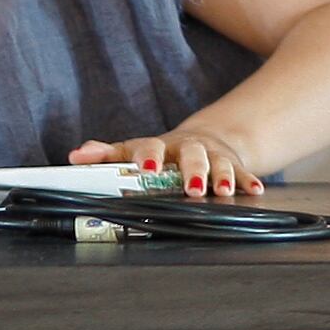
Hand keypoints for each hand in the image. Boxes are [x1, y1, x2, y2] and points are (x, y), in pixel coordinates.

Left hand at [69, 127, 261, 198]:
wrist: (203, 138)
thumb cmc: (160, 152)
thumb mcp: (132, 151)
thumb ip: (106, 154)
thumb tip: (76, 156)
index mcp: (159, 145)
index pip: (150, 146)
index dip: (148, 156)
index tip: (147, 167)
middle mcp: (186, 147)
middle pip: (190, 154)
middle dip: (192, 170)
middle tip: (192, 187)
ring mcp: (211, 154)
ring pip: (218, 162)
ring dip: (221, 176)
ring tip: (222, 191)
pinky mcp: (232, 163)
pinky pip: (242, 172)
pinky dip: (248, 180)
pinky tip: (253, 190)